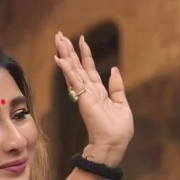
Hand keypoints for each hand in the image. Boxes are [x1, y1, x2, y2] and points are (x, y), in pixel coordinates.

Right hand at [54, 32, 132, 165]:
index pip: (89, 69)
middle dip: (69, 50)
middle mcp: (89, 90)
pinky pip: (74, 81)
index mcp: (99, 91)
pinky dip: (67, 70)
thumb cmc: (118, 129)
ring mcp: (84, 94)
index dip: (85, 54)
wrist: (114, 144)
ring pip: (73, 70)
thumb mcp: (121, 103)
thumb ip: (116, 86)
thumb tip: (114, 69)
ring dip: (65, 54)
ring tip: (58, 39)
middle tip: (59, 35)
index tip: (81, 39)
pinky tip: (60, 59)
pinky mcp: (83, 99)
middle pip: (77, 66)